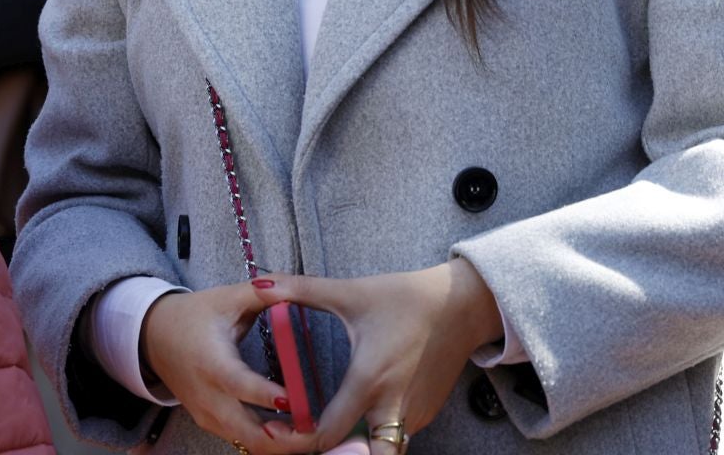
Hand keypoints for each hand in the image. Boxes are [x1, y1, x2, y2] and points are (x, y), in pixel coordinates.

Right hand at [140, 283, 313, 453]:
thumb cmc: (194, 316)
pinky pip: (242, 441)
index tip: (293, 401)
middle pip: (246, 431)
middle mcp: (208, 397)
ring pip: (247, 443)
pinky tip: (293, 435)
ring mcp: (208, 416)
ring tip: (313, 434)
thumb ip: (261, 292)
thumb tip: (292, 284)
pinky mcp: (211, 424)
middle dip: (282, 438)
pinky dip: (267, 443)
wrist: (155, 337)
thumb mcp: (227, 297)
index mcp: (212, 362)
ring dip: (279, 444)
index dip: (265, 396)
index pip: (239, 385)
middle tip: (316, 430)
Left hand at [253, 260, 504, 452]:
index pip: (327, 433)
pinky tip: (359, 422)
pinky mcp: (426, 414)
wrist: (463, 304)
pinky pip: (397, 438)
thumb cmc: (407, 298)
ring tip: (332, 435)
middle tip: (310, 442)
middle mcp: (392, 405)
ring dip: (357, 451)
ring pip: (383, 452)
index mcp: (369, 379)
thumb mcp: (352, 292)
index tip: (279, 432)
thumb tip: (260, 285)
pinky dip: (376, 439)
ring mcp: (414, 414)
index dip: (298, 440)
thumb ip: (302, 289)